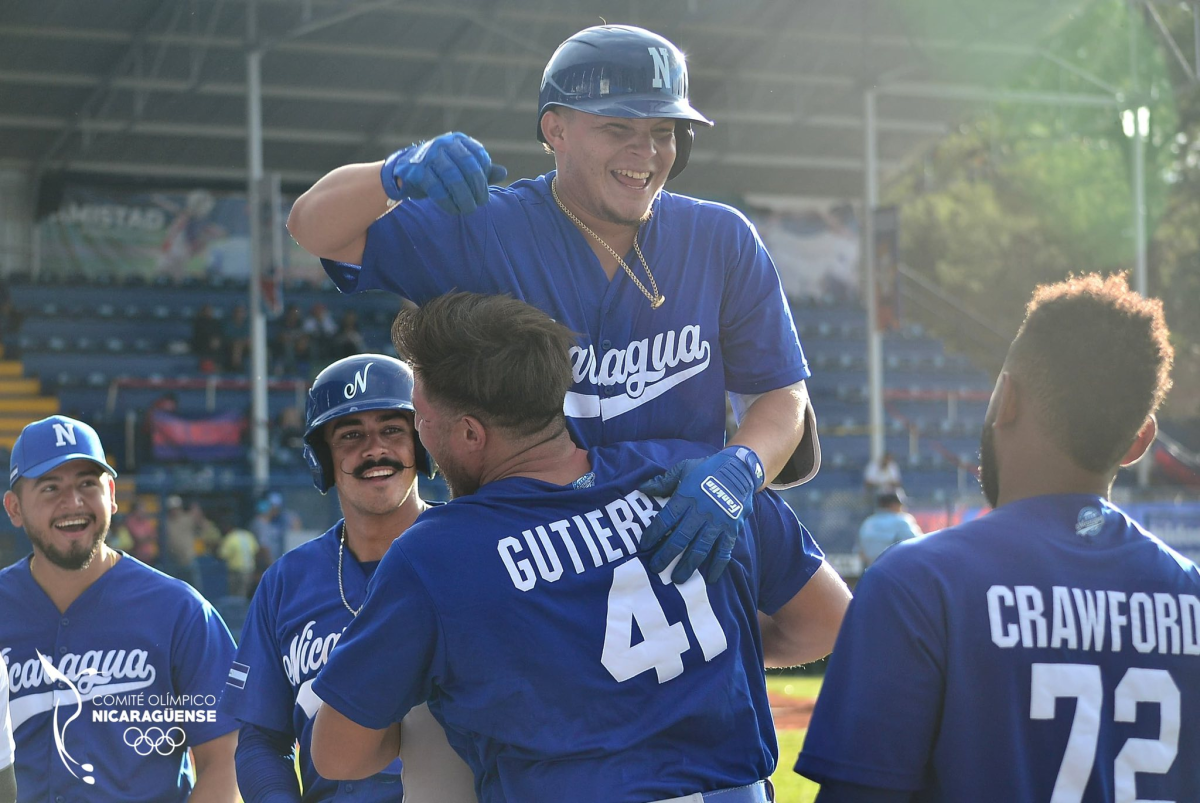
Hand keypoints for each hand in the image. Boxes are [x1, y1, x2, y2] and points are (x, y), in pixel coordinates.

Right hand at [380, 132, 507, 214]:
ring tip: (468, 209)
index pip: (479, 157)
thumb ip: (482, 170)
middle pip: (468, 167)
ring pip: (453, 178)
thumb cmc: (440, 171)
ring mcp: (429, 156)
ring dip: (464, 197)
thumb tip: (503, 172)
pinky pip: (436, 189)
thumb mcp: (461, 168)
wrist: (405, 172)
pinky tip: (453, 210)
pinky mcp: (417, 171)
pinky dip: (447, 202)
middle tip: (480, 203)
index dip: (484, 177)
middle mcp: (444, 144)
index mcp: (458, 141)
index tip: (483, 193)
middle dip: (477, 188)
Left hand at [638, 447, 763, 583]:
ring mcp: (717, 523)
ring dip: (688, 565)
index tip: (644, 546)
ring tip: (677, 579)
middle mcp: (700, 513)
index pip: (665, 519)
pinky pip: (724, 551)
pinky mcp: (731, 530)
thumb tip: (642, 488)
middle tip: (655, 569)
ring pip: (700, 548)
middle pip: (680, 538)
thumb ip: (663, 481)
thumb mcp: (684, 468)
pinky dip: (718, 566)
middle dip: (666, 555)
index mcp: (686, 497)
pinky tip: (711, 578)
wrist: (739, 469)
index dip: (653, 533)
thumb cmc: (707, 469)